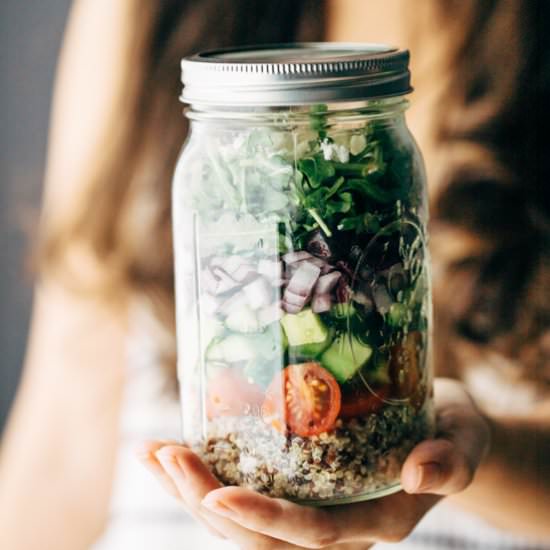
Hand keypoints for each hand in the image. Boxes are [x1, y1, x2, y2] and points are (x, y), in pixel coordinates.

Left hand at [137, 378, 489, 548]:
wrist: (440, 424)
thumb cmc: (453, 432)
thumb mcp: (464, 440)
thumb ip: (451, 460)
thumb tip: (419, 471)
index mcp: (372, 520)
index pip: (310, 534)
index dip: (264, 520)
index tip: (216, 495)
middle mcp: (333, 521)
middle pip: (259, 532)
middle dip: (205, 499)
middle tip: (167, 455)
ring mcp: (309, 501)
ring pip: (239, 515)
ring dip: (190, 486)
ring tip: (152, 450)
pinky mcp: (295, 478)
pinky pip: (242, 483)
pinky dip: (203, 467)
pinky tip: (171, 445)